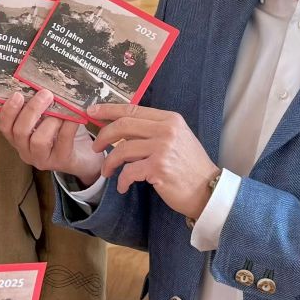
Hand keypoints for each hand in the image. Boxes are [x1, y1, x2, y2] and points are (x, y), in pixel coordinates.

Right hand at [0, 89, 101, 184]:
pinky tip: (74, 116)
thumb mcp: (47, 117)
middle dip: (32, 110)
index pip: (4, 126)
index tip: (17, 94)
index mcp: (18, 138)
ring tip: (61, 111)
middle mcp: (26, 150)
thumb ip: (40, 105)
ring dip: (50, 121)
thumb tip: (40, 82)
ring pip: (38, 141)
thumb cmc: (61, 131)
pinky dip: (68, 125)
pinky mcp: (61, 161)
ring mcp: (43, 159)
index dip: (8, 111)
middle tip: (46, 94)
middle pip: (20, 132)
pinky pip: (63, 141)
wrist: (83, 155)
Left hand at [88, 103, 219, 221]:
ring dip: (109, 162)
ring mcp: (162, 148)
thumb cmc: (189, 167)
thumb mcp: (177, 139)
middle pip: (123, 125)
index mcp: (170, 119)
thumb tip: (123, 126)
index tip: (91, 112)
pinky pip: (129, 171)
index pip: (133, 109)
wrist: (208, 190)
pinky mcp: (158, 167)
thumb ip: (154, 130)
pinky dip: (122, 180)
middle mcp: (166, 130)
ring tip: (107, 171)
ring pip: (122, 149)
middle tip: (94, 146)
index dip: (108, 109)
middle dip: (103, 135)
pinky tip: (122, 186)